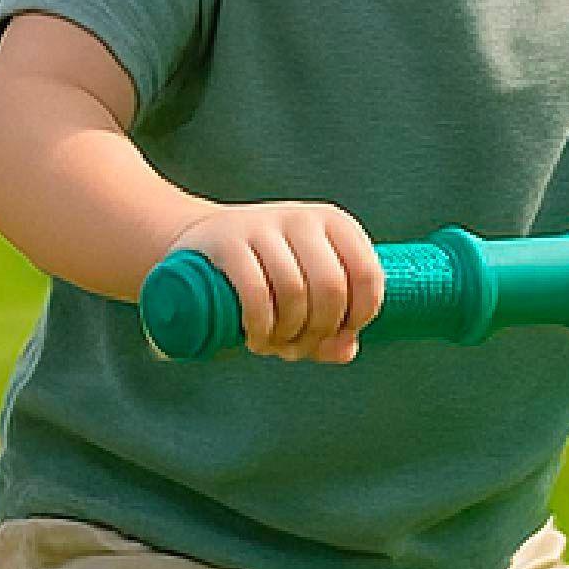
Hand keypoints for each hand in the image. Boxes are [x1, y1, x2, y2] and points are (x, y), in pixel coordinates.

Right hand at [162, 199, 382, 362]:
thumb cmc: (266, 272)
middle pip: (331, 287)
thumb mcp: (307, 290)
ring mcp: (262, 226)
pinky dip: (262, 326)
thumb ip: (333, 324)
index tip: (339, 336)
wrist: (202, 244)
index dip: (359, 316)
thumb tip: (346, 350)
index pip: (366, 273)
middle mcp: (302, 219)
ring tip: (275, 345)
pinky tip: (257, 340)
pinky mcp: (228, 242)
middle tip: (300, 347)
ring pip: (294, 291)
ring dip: (289, 333)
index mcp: (334, 223)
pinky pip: (256, 292)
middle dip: (320, 330)